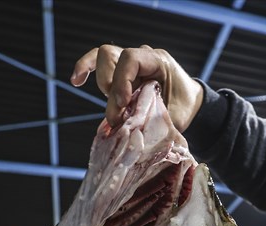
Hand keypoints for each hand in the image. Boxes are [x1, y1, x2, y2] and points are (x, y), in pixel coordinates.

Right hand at [71, 45, 204, 131]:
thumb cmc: (184, 108)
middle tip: (118, 116)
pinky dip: (85, 68)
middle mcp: (141, 56)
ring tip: (113, 111)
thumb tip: (130, 130)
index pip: (131, 58)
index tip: (123, 103)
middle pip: (112, 57)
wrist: (189, 104)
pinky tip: (76, 80)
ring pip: (103, 59)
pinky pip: (97, 63)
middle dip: (111, 89)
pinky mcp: (119, 73)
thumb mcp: (174, 116)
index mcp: (158, 61)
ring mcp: (129, 63)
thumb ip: (154, 119)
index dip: (122, 80)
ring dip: (102, 85)